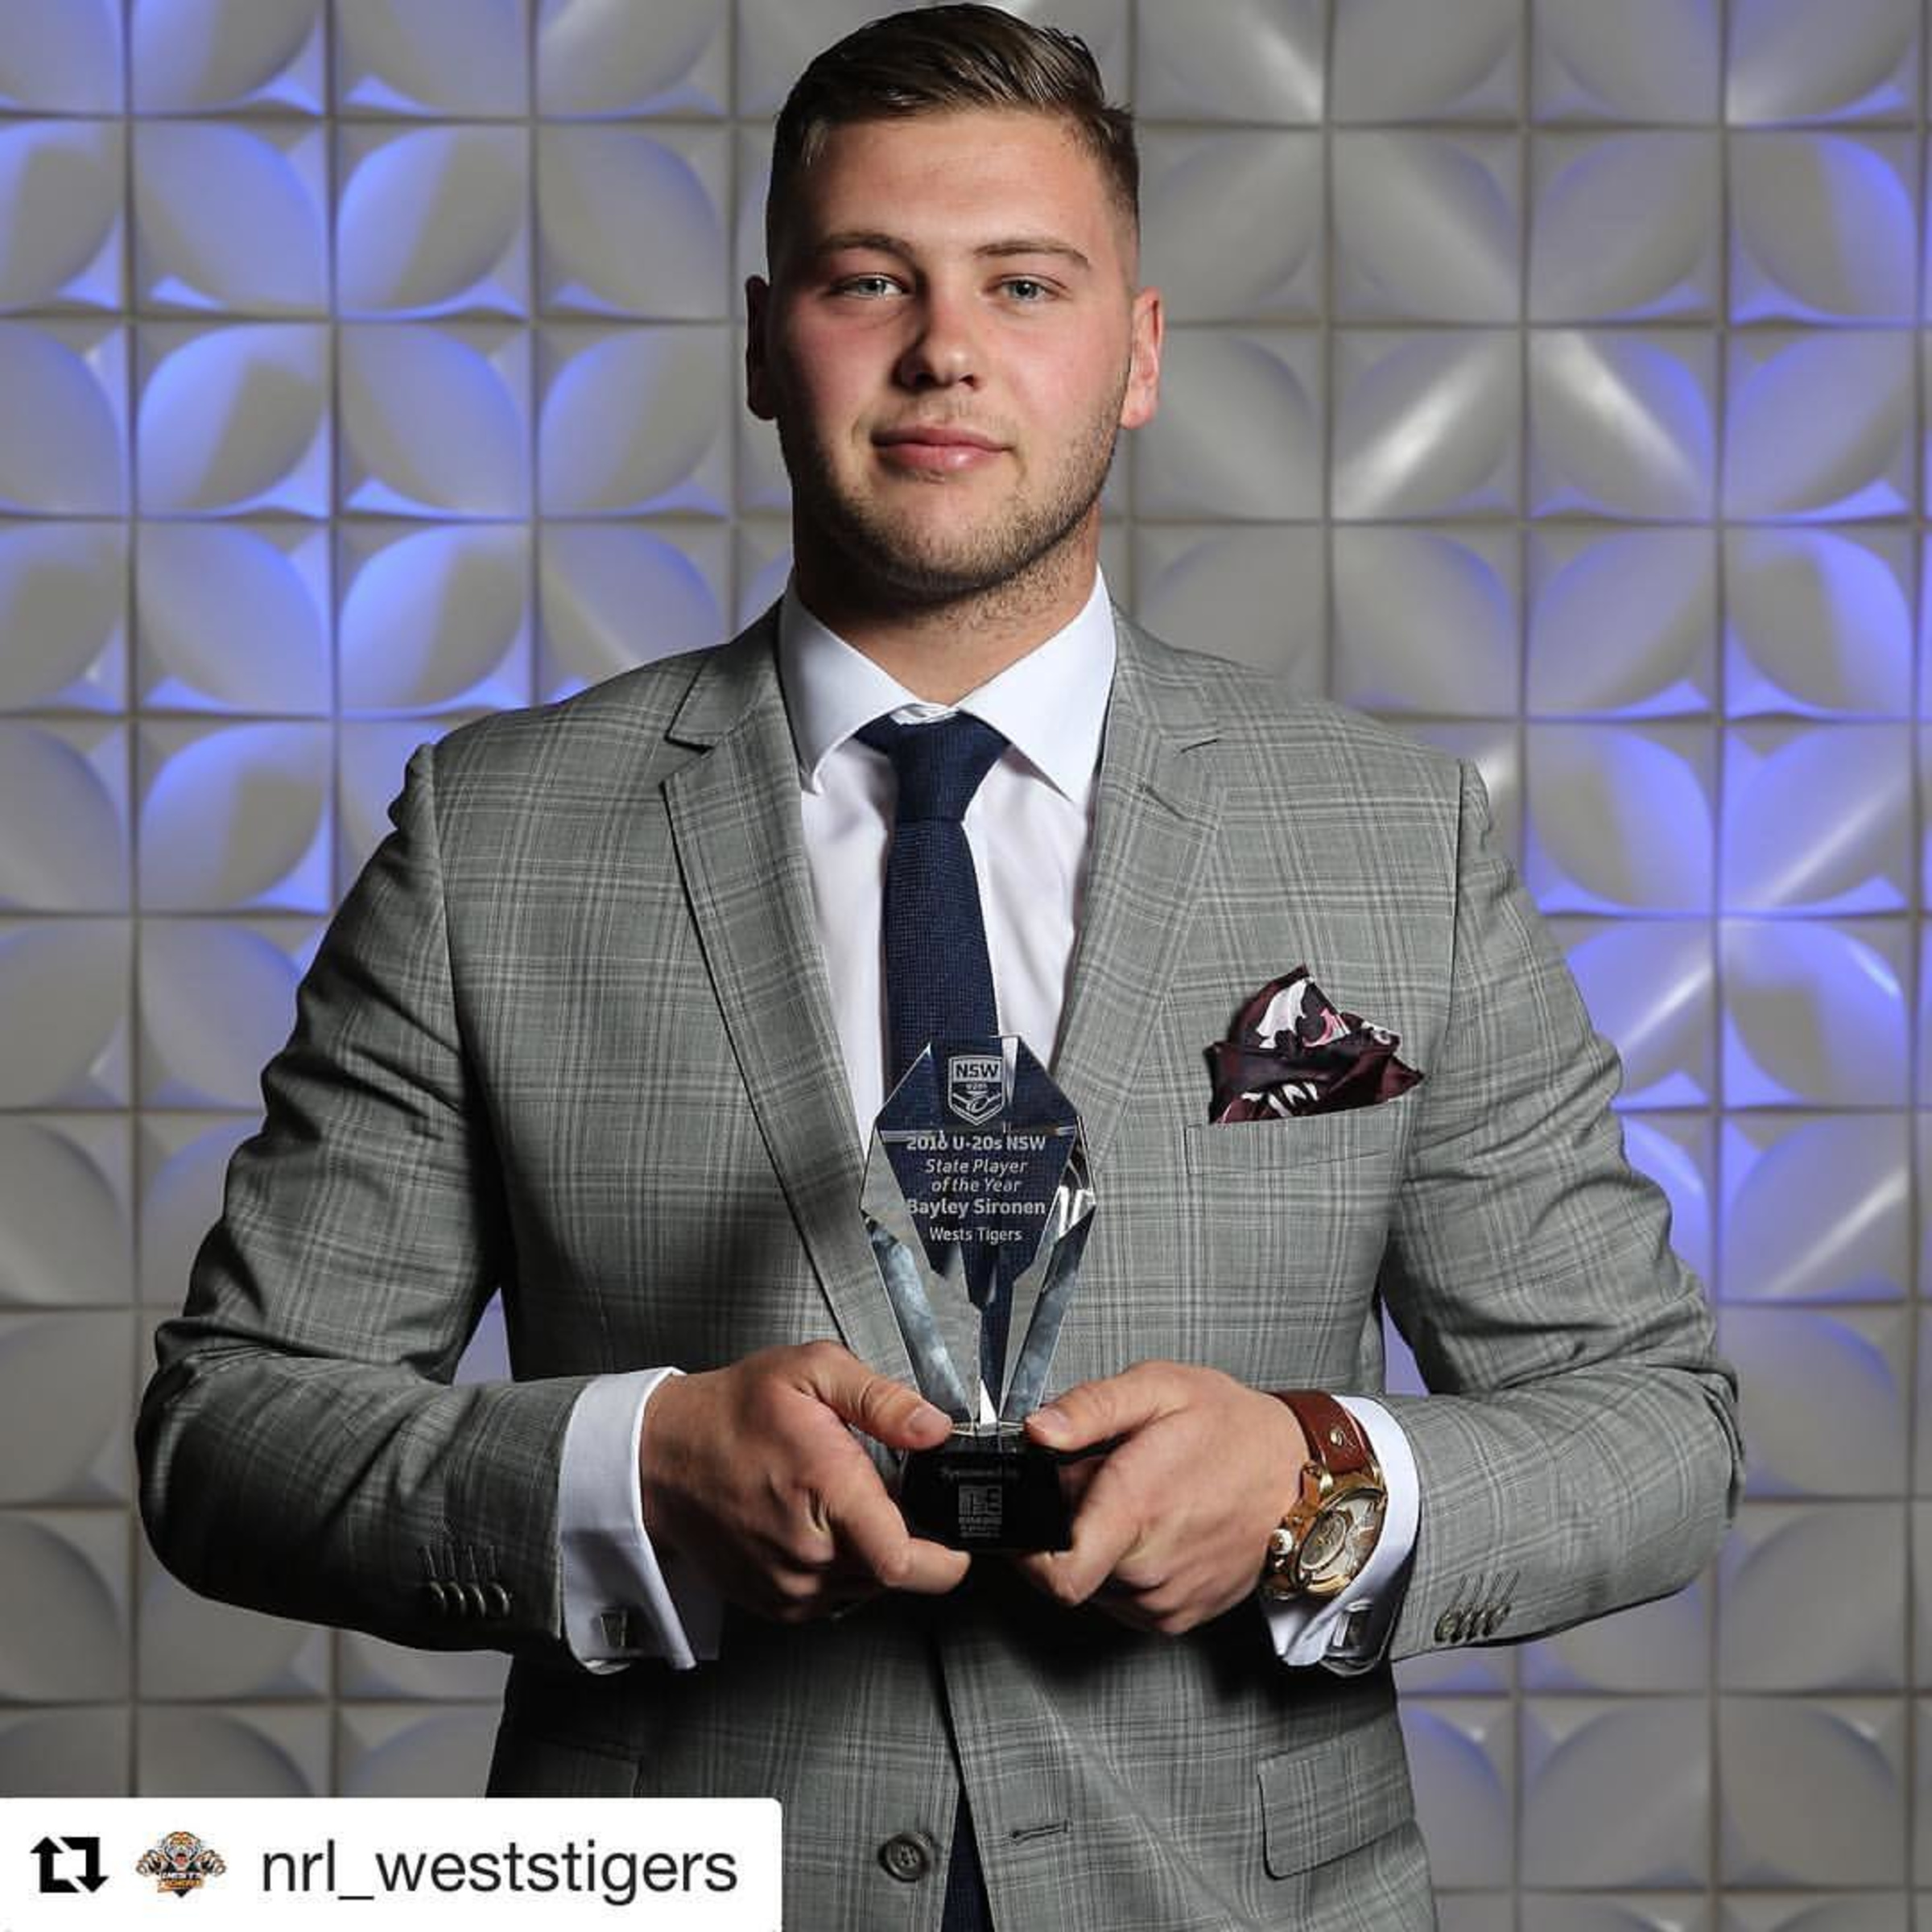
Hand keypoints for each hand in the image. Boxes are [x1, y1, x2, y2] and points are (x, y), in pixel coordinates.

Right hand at [639, 1340, 970, 1622]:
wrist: (662, 1458)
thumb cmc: (732, 1413)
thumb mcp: (812, 1371)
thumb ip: (882, 1399)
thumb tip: (934, 1428)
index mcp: (827, 1492)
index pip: (903, 1561)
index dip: (947, 1557)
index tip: (960, 1537)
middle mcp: (809, 1554)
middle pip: (896, 1574)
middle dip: (911, 1539)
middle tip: (890, 1495)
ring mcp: (790, 1588)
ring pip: (868, 1588)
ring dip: (874, 1553)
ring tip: (845, 1503)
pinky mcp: (777, 1604)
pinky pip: (835, 1597)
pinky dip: (842, 1567)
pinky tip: (821, 1525)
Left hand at [1013, 1362, 1308, 1636]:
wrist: (1299, 1477)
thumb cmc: (1234, 1431)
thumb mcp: (1160, 1388)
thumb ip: (1090, 1407)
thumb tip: (1037, 1428)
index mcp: (1136, 1509)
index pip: (1056, 1573)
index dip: (1027, 1550)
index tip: (1030, 1517)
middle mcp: (1150, 1567)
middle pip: (1069, 1568)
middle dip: (1070, 1526)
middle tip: (1101, 1482)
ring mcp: (1166, 1599)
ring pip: (1096, 1585)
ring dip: (1100, 1547)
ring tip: (1136, 1501)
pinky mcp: (1178, 1616)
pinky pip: (1126, 1600)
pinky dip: (1126, 1567)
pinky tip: (1154, 1528)